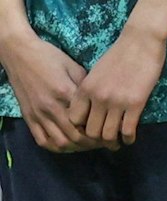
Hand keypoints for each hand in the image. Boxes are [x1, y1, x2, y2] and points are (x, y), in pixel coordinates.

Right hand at [0, 33, 95, 150]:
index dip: (102, 131)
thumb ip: (86, 88)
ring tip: (88, 145)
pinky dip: (56, 147)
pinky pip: (42, 140)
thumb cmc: (50, 57)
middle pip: (75, 137)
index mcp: (65, 93)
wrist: (19, 53)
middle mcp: (51, 107)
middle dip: (93, 144)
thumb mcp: (74, 67)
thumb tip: (102, 104)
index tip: (113, 133)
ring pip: (60, 142)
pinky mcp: (28, 117)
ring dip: (77, 148)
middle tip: (104, 143)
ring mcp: (37, 114)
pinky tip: (68, 145)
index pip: (87, 122)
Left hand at [69, 29, 166, 146]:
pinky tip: (130, 138)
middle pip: (90, 131)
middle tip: (104, 142)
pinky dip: (128, 138)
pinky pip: (127, 130)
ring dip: (113, 143)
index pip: (74, 119)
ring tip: (118, 144)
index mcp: (85, 89)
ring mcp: (116, 102)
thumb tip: (91, 109)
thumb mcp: (96, 72)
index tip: (89, 130)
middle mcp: (97, 98)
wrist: (140, 42)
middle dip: (97, 140)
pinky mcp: (135, 104)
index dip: (80, 128)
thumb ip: (90, 90)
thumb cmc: (119, 54)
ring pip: (108, 134)